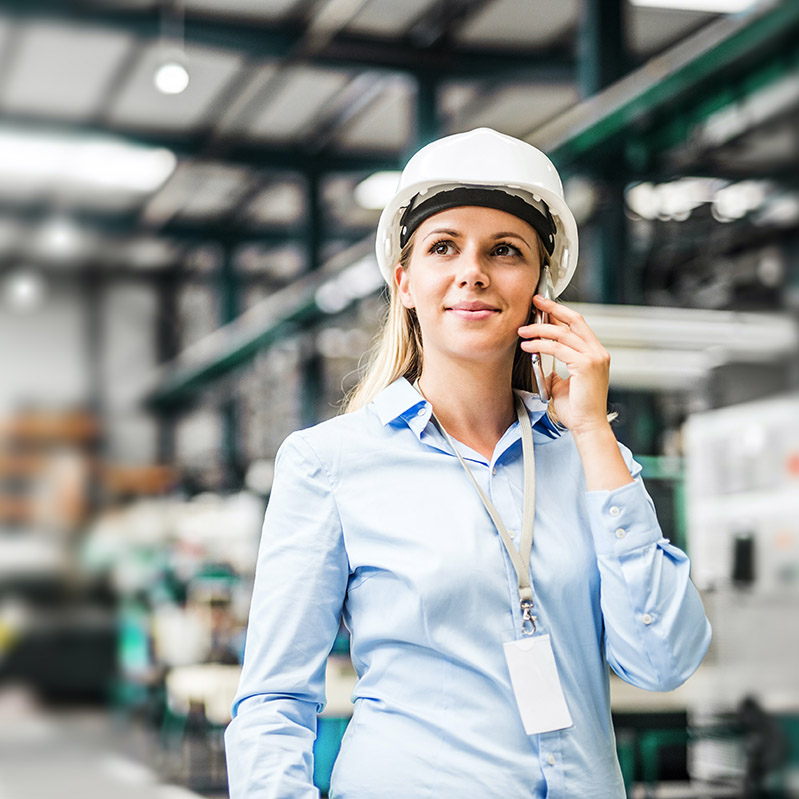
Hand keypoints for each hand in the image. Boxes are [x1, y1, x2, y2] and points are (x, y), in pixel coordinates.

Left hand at [518, 295, 610, 435]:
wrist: (587, 426)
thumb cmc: (577, 409)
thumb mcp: (563, 384)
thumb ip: (557, 371)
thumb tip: (544, 364)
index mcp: (595, 354)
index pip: (578, 325)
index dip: (560, 313)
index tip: (543, 306)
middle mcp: (597, 352)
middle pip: (574, 320)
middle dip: (553, 308)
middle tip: (535, 301)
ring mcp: (594, 358)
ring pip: (563, 333)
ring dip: (539, 329)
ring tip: (522, 331)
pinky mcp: (586, 365)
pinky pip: (558, 348)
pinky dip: (540, 345)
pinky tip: (527, 346)